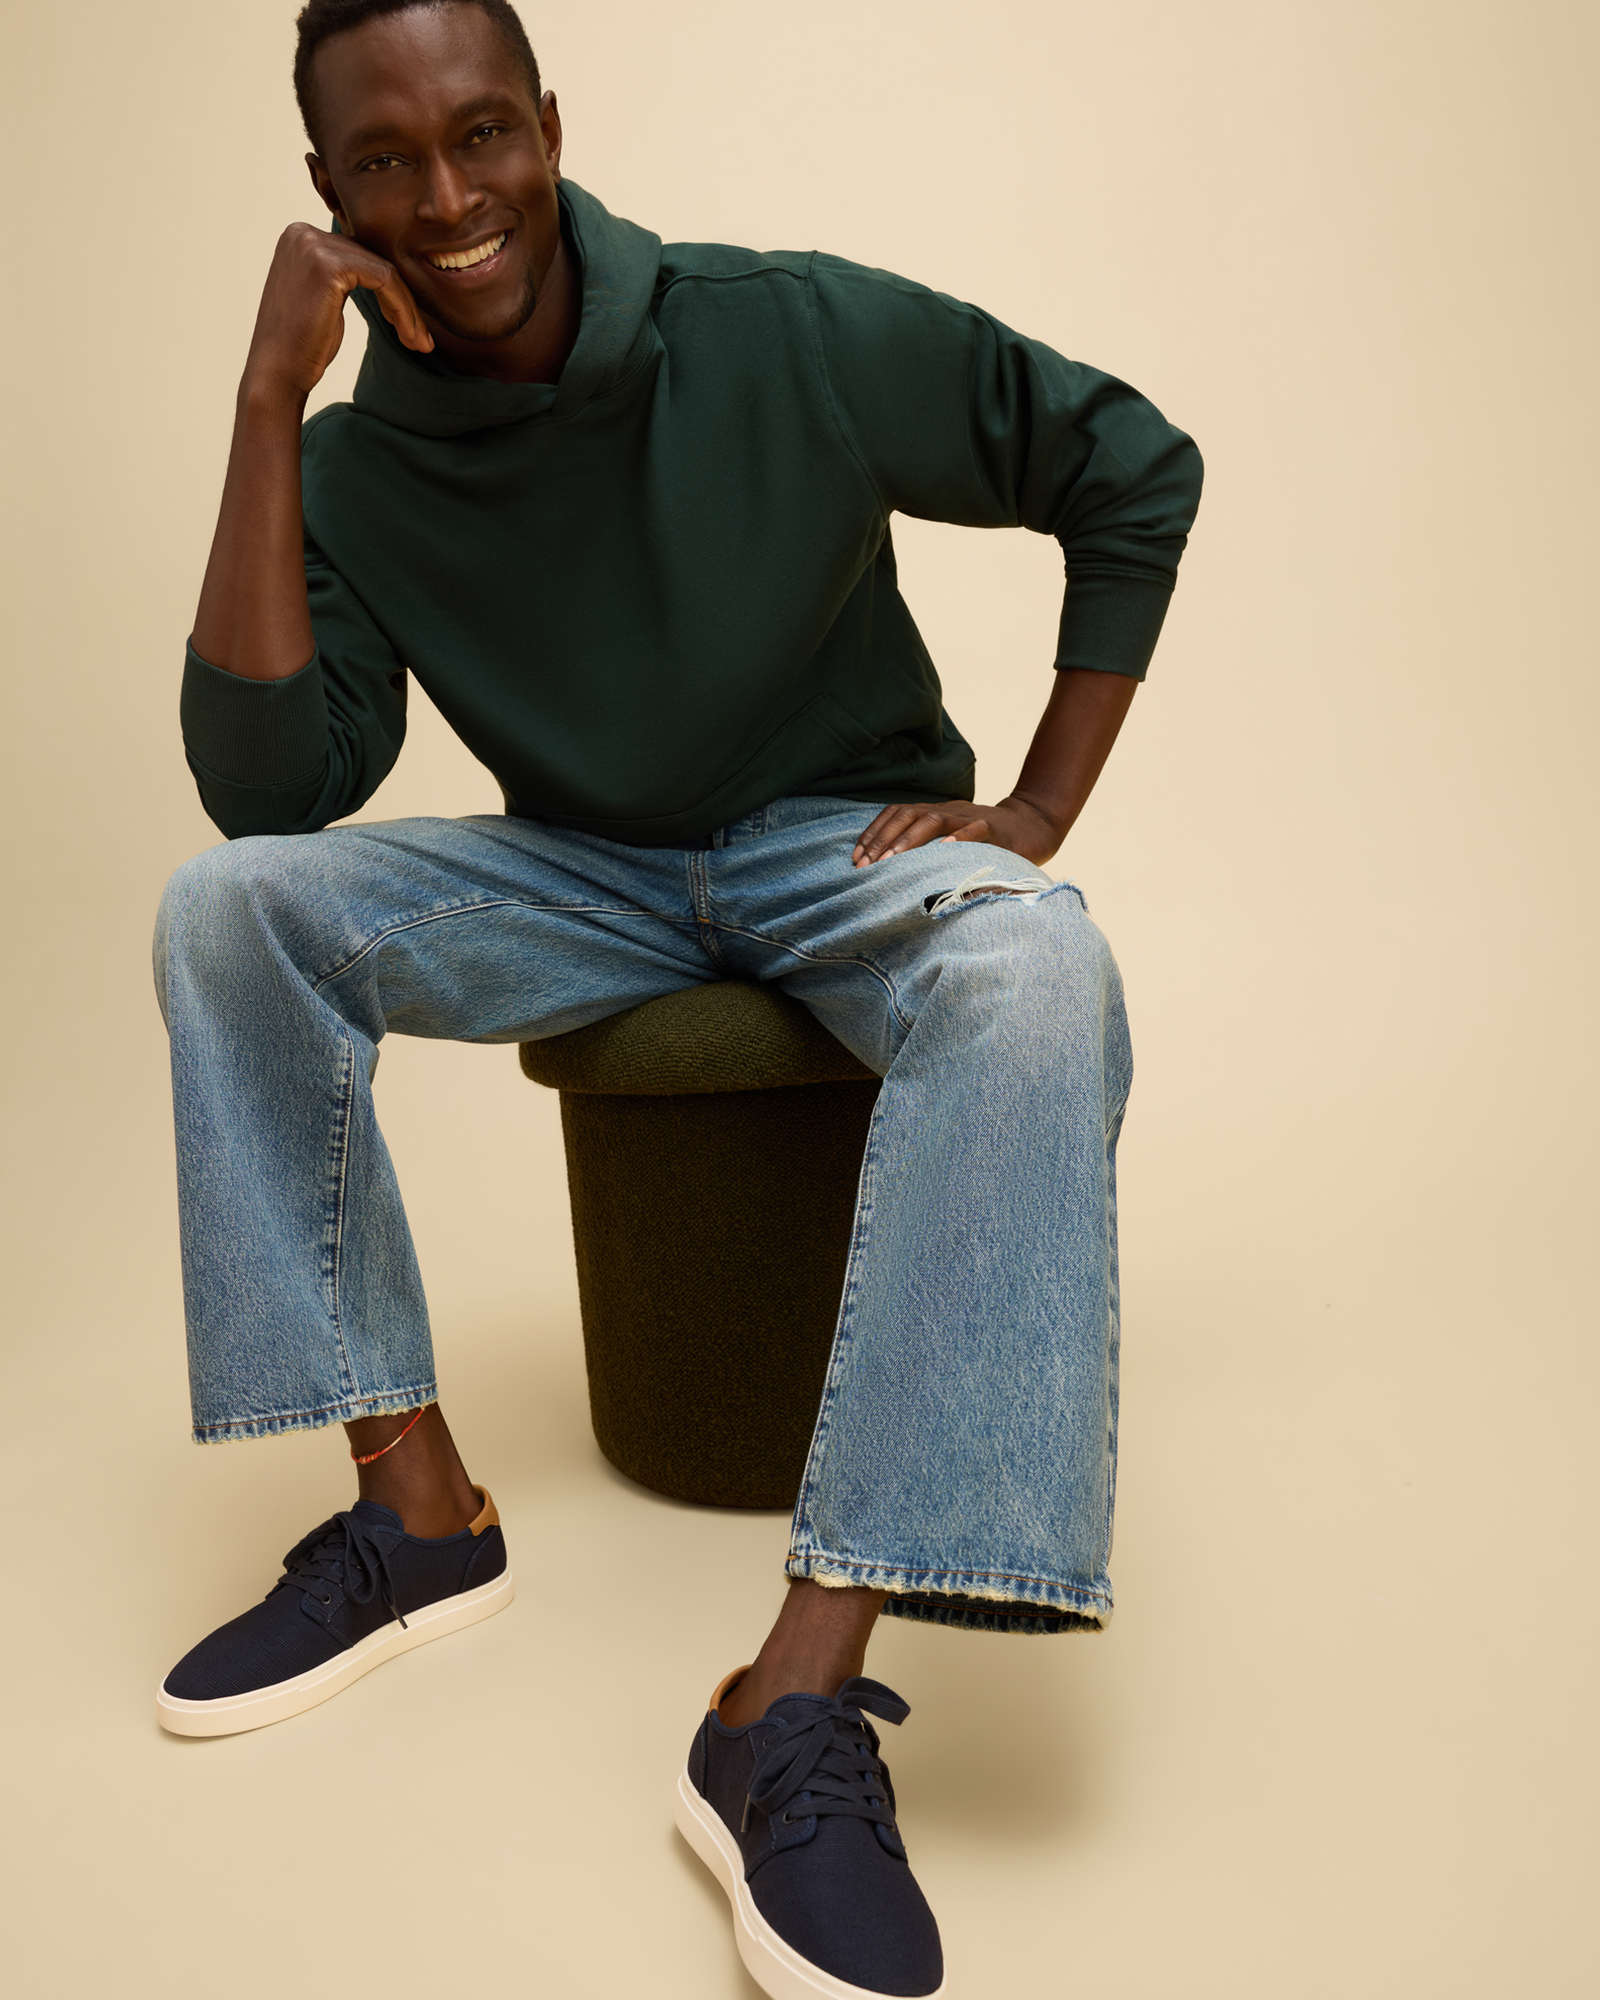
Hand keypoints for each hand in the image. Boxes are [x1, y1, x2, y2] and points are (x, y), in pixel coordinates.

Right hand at [240, 221, 433, 404]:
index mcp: (301, 237)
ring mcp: (314, 245)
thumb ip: (344, 277)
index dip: (389, 291)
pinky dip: (402, 308)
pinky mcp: (329, 265)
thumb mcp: (325, 299)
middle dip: (402, 302)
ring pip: (384, 270)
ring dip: (407, 310)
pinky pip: (384, 279)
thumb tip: (383, 272)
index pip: (360, 255)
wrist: (278, 372)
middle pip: (373, 259)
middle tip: (420, 339)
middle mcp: (303, 233)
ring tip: (419, 343)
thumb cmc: (302, 345)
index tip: (408, 326)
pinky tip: (409, 335)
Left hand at [852, 795, 1062, 867]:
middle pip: (907, 815)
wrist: (1032, 824)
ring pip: (933, 820)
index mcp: (933, 813)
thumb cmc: (986, 840)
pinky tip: (943, 851)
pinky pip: (974, 830)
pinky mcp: (993, 828)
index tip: (855, 858)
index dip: (872, 833)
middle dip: (882, 840)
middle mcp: (947, 811)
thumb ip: (927, 850)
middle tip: (866, 866)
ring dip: (908, 840)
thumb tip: (891, 874)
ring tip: (891, 861)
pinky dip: (958, 839)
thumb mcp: (951, 840)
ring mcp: (969, 818)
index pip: (895, 814)